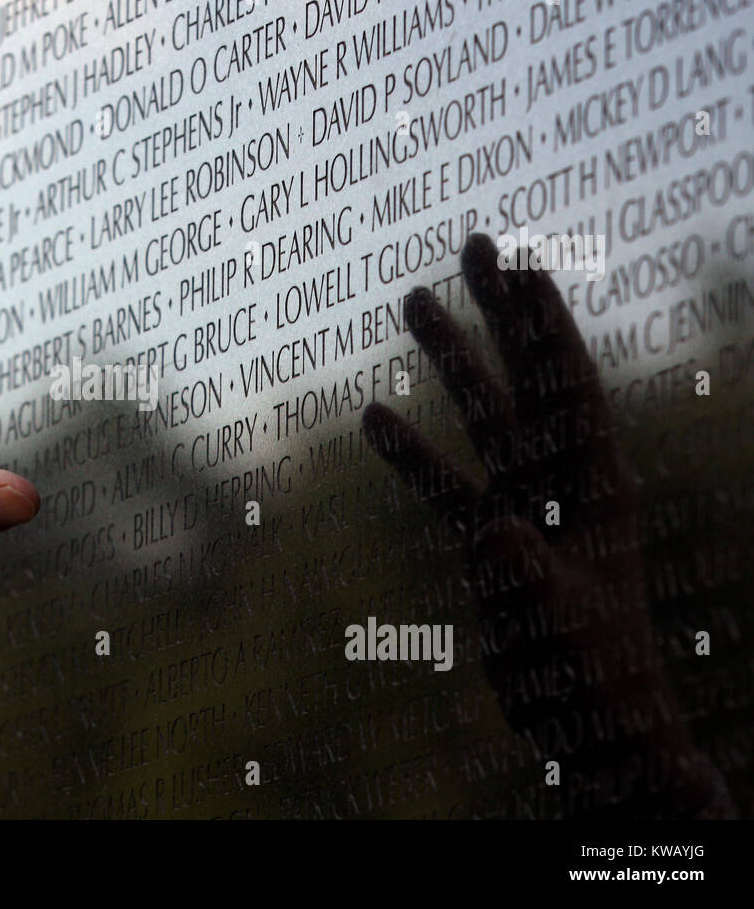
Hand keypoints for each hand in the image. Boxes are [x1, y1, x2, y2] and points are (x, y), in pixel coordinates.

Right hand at [362, 233, 731, 816]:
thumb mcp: (564, 622)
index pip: (573, 385)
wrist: (589, 726)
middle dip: (500, 314)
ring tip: (412, 302)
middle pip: (527, 377)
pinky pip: (443, 483)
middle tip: (473, 246)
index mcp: (599, 484)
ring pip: (483, 416)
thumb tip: (493, 529)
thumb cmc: (593, 675)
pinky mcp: (491, 537)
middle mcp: (563, 478)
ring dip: (449, 360)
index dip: (549, 323)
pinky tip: (373, 416)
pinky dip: (410, 451)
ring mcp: (525, 502)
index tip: (524, 263)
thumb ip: (527, 572)